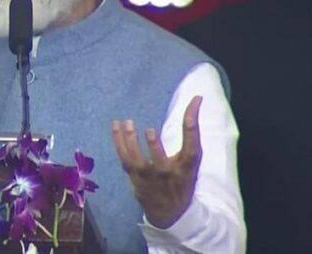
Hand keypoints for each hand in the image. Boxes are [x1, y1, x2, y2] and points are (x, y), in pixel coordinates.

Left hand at [112, 96, 202, 228]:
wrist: (169, 212)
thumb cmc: (182, 179)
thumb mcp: (191, 160)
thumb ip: (191, 133)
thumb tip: (195, 100)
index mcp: (187, 166)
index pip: (192, 143)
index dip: (193, 119)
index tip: (196, 99)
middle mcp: (167, 173)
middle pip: (160, 160)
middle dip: (154, 147)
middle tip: (150, 131)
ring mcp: (148, 177)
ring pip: (136, 160)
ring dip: (130, 141)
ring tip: (128, 123)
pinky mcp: (134, 177)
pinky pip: (124, 157)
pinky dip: (118, 141)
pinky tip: (116, 126)